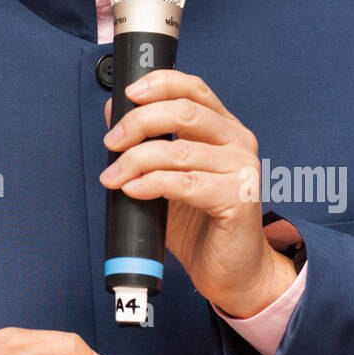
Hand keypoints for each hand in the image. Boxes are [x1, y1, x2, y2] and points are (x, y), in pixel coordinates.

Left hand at [100, 69, 296, 317]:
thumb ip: (147, 142)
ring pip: (179, 150)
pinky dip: (152, 184)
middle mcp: (237, 142)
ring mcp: (241, 169)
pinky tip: (134, 190)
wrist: (232, 271)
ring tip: (114, 177)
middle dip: (138, 122)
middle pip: (183, 112)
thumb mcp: (167, 174)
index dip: (159, 84)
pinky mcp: (238, 198)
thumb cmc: (201, 222)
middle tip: (111, 142)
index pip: (193, 88)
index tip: (128, 94)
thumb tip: (112, 111)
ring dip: (136, 160)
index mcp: (223, 128)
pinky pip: (186, 183)